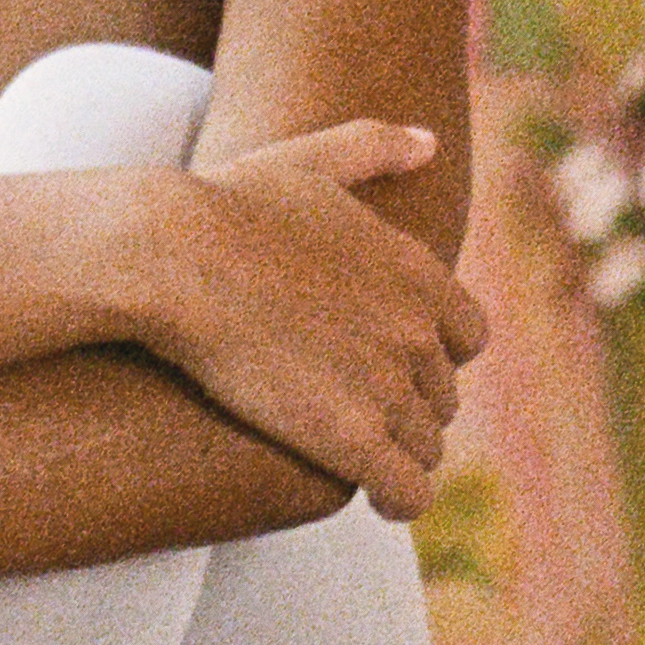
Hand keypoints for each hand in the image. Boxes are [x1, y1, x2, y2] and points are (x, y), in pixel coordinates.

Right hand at [139, 123, 484, 515]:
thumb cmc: (226, 205)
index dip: (435, 356)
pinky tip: (379, 501)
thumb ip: (374, 147)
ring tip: (364, 461)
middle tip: (364, 417)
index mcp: (417, 272)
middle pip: (442, 396)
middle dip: (410, 408)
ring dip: (400, 455)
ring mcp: (388, 387)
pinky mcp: (351, 439)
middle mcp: (416, 331)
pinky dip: (399, 500)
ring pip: (425, 446)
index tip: (397, 367)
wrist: (174, 255)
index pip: (469, 336)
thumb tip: (428, 142)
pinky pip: (407, 490)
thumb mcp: (309, 158)